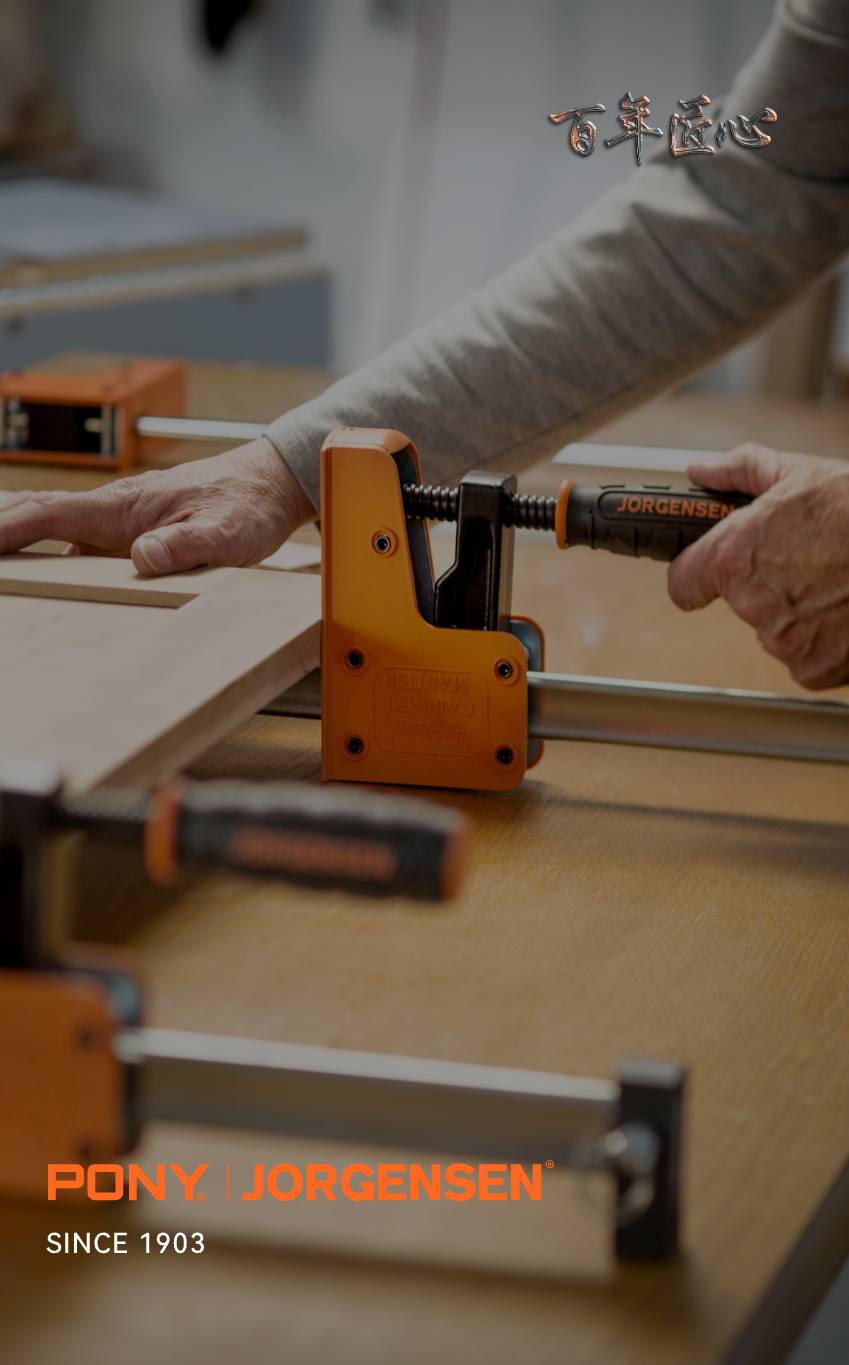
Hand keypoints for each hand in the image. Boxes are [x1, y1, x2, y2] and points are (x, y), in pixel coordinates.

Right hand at [0, 437, 313, 575]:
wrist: (268, 483)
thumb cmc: (248, 505)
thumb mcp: (227, 534)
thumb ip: (186, 545)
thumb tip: (143, 558)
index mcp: (125, 507)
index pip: (51, 513)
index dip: (8, 529)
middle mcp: (114, 510)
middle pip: (39, 515)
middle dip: (1, 531)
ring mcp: (120, 519)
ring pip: (55, 528)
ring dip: (18, 542)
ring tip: (3, 571)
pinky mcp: (131, 530)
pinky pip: (78, 539)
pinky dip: (48, 550)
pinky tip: (37, 573)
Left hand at [667, 444, 848, 689]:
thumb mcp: (802, 473)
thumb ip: (740, 471)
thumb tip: (702, 472)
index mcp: (736, 556)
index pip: (683, 582)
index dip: (696, 575)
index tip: (705, 575)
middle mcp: (752, 603)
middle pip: (740, 603)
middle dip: (768, 584)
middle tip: (809, 561)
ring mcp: (783, 641)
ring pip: (777, 629)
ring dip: (800, 613)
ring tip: (837, 582)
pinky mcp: (812, 669)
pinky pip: (806, 656)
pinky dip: (826, 640)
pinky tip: (846, 610)